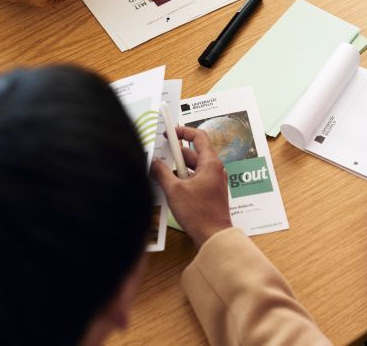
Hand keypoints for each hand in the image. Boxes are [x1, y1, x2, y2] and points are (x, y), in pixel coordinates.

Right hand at [150, 126, 231, 249]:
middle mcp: (214, 169)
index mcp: (210, 163)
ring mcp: (213, 181)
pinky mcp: (210, 191)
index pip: (199, 137)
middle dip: (175, 154)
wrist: (213, 236)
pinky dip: (182, 178)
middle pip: (193, 153)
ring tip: (161, 173)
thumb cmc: (198, 213)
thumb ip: (161, 172)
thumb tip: (152, 162)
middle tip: (159, 154)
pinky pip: (195, 178)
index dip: (183, 131)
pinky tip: (169, 186)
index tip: (169, 132)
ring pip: (193, 167)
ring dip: (177, 168)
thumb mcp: (174, 190)